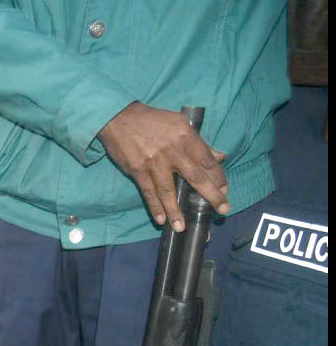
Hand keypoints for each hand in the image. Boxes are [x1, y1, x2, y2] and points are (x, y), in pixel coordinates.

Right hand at [98, 102, 230, 231]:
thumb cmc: (153, 120)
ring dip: (176, 211)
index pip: (207, 161)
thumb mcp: (180, 124)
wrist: (120, 118)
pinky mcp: (138, 170)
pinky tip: (161, 220)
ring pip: (168, 190)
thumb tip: (219, 157)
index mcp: (186, 137)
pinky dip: (155, 207)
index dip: (218, 178)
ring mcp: (154, 162)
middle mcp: (173, 150)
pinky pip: (148, 192)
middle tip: (222, 209)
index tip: (224, 191)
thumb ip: (199, 143)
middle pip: (195, 177)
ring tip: (182, 227)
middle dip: (211, 195)